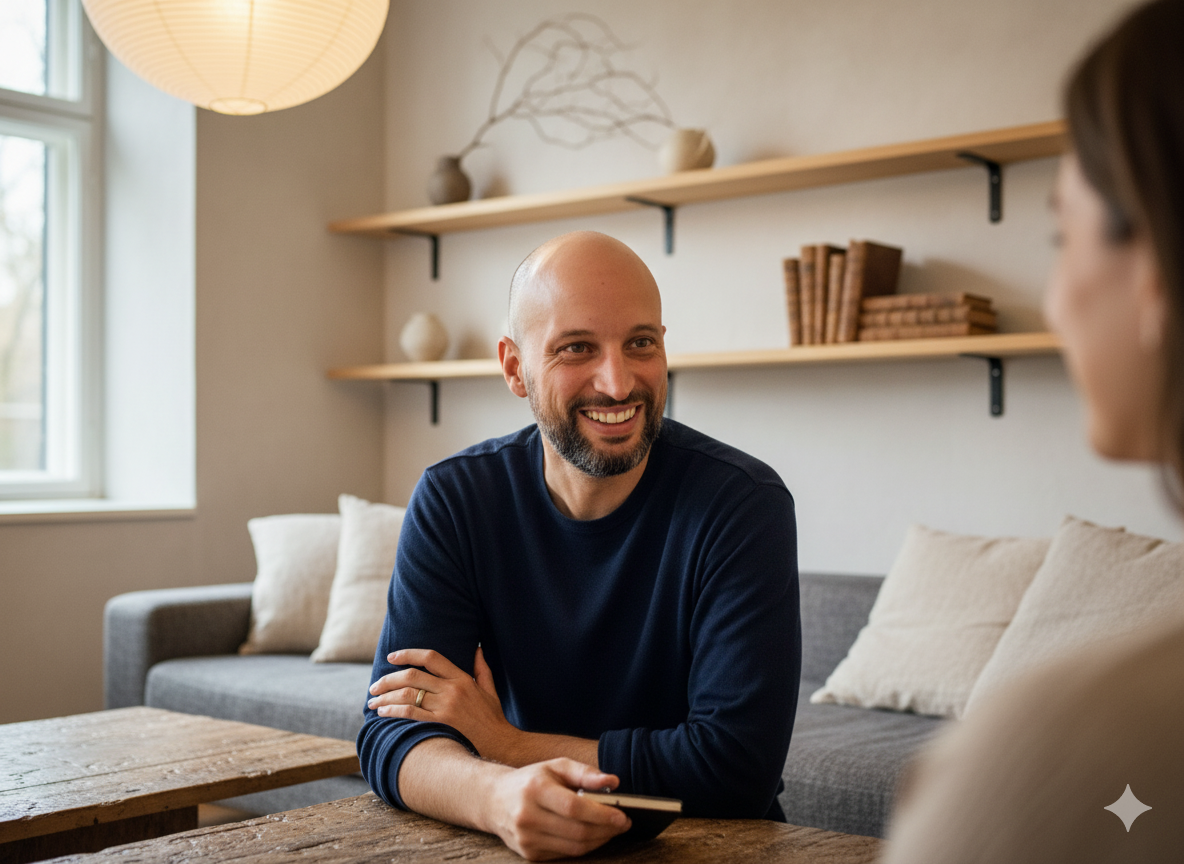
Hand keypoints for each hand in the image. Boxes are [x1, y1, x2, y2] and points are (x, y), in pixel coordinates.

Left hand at [369, 647, 519, 760]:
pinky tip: (383, 712)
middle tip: (374, 686)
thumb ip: (481, 667)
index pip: (431, 657)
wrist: (501, 743)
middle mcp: (452, 689)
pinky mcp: (441, 724)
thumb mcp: (489, 689)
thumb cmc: (493, 717)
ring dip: (385, 696)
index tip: (391, 657)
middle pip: (412, 676)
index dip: (408, 654)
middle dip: (388, 679)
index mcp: (462, 678)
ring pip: (408, 694)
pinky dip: (393, 710)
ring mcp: (446, 707)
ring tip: (373, 701)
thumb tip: (477, 648)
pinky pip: (411, 713)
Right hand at [483, 758, 629, 860]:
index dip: (602, 814)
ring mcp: (526, 839)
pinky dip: (584, 846)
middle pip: (577, 831)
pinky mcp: (529, 854)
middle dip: (606, 830)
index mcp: (535, 790)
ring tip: (612, 830)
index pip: (574, 807)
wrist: (494, 800)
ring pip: (574, 847)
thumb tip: (613, 782)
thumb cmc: (531, 780)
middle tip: (624, 823)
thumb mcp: (556, 766)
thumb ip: (585, 773)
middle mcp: (527, 816)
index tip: (623, 815)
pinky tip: (593, 836)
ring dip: (599, 840)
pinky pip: (565, 854)